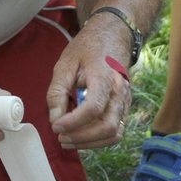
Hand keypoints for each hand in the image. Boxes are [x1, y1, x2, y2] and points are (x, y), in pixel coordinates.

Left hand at [46, 26, 130, 149]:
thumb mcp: (64, 64)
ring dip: (90, 143)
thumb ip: (57, 92)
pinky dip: (99, 140)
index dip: (73, 122)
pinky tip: (81, 137)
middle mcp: (120, 92)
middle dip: (82, 137)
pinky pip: (116, 131)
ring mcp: (126, 101)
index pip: (94, 108)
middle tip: (60, 137)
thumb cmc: (87, 49)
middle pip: (107, 126)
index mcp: (104, 77)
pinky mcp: (125, 108)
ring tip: (68, 141)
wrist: (112, 36)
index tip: (56, 126)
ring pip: (114, 133)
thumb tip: (55, 119)